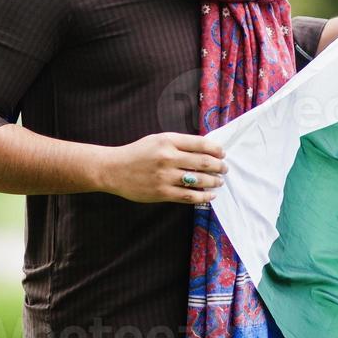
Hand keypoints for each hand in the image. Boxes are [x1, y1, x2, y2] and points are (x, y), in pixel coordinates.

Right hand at [98, 133, 226, 205]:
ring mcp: (165, 176)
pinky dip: (203, 196)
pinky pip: (189, 196)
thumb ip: (178, 143)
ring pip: (199, 180)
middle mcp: (167, 157)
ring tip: (218, 182)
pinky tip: (209, 195)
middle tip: (224, 169)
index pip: (201, 144)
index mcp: (167, 141)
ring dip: (214, 181)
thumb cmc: (137, 154)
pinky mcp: (162, 193)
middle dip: (219, 166)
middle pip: (204, 162)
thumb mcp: (156, 140)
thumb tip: (205, 150)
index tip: (222, 154)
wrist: (113, 169)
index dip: (216, 149)